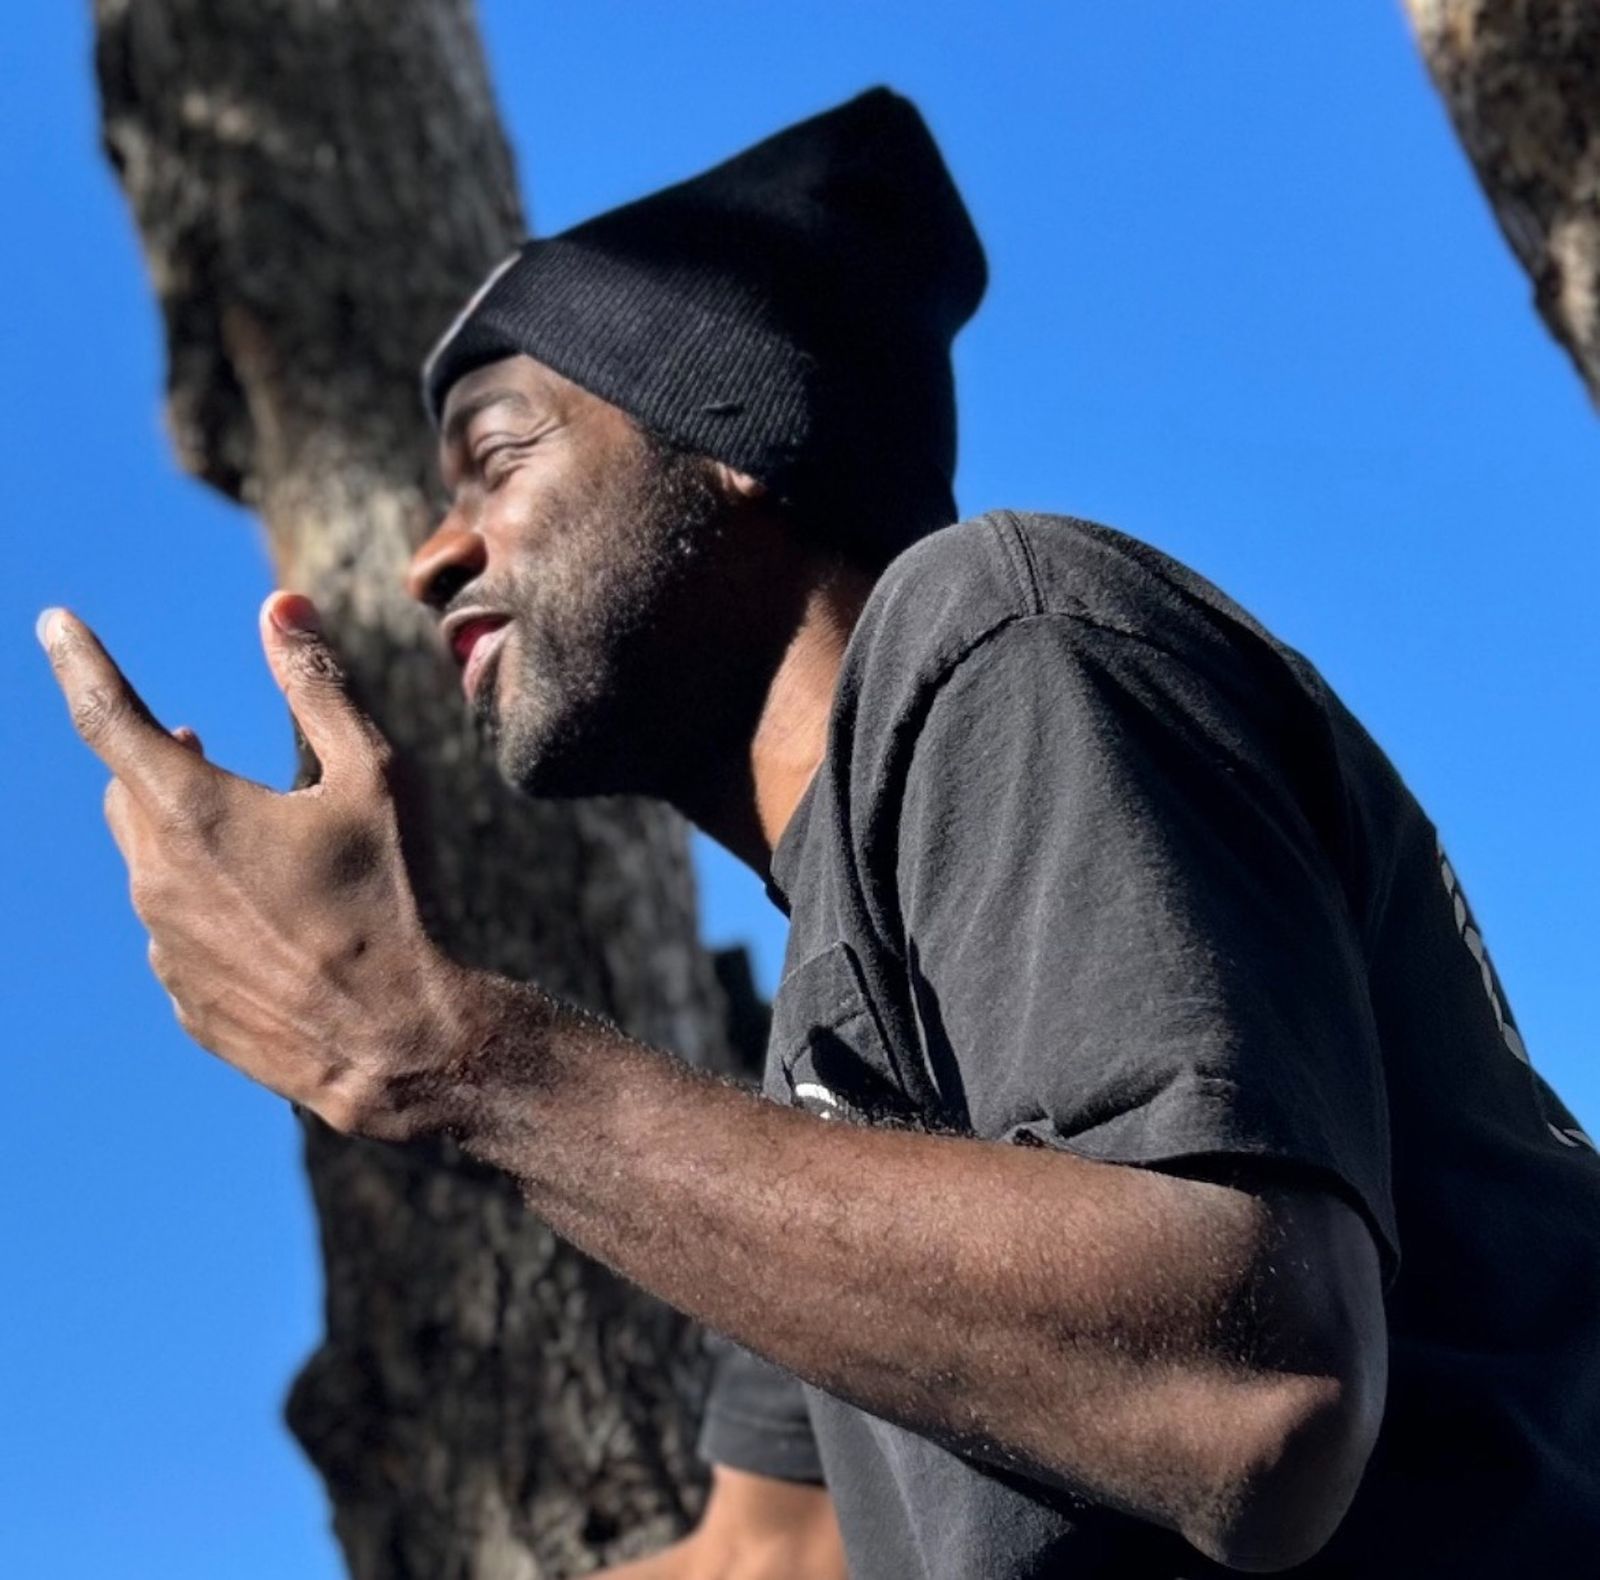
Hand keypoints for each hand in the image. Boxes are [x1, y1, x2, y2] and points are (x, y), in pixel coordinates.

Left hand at [39, 592, 472, 1140]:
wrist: (399, 1041)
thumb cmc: (394, 898)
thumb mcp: (375, 777)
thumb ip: (318, 686)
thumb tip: (280, 606)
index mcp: (194, 809)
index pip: (106, 714)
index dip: (80, 662)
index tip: (55, 625)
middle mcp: (156, 877)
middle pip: (128, 793)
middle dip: (155, 760)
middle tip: (199, 742)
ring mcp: (164, 946)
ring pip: (152, 867)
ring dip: (189, 839)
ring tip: (265, 848)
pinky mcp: (183, 1000)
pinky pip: (177, 935)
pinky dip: (208, 909)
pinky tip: (277, 926)